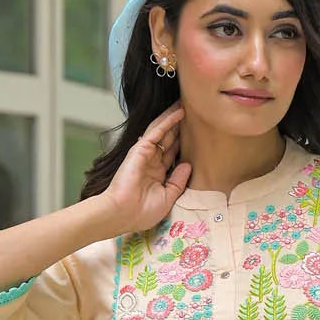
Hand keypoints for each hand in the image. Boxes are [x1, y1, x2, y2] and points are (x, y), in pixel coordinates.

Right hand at [104, 104, 191, 236]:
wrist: (122, 214)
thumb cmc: (141, 213)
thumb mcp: (167, 198)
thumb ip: (178, 182)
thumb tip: (188, 164)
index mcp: (157, 175)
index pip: (172, 155)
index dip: (183, 144)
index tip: (196, 134)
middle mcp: (152, 163)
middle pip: (169, 140)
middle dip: (179, 127)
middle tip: (193, 113)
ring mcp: (146, 155)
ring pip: (163, 131)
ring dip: (173, 118)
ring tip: (186, 105)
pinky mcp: (140, 149)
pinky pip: (157, 132)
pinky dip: (168, 121)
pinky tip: (179, 112)